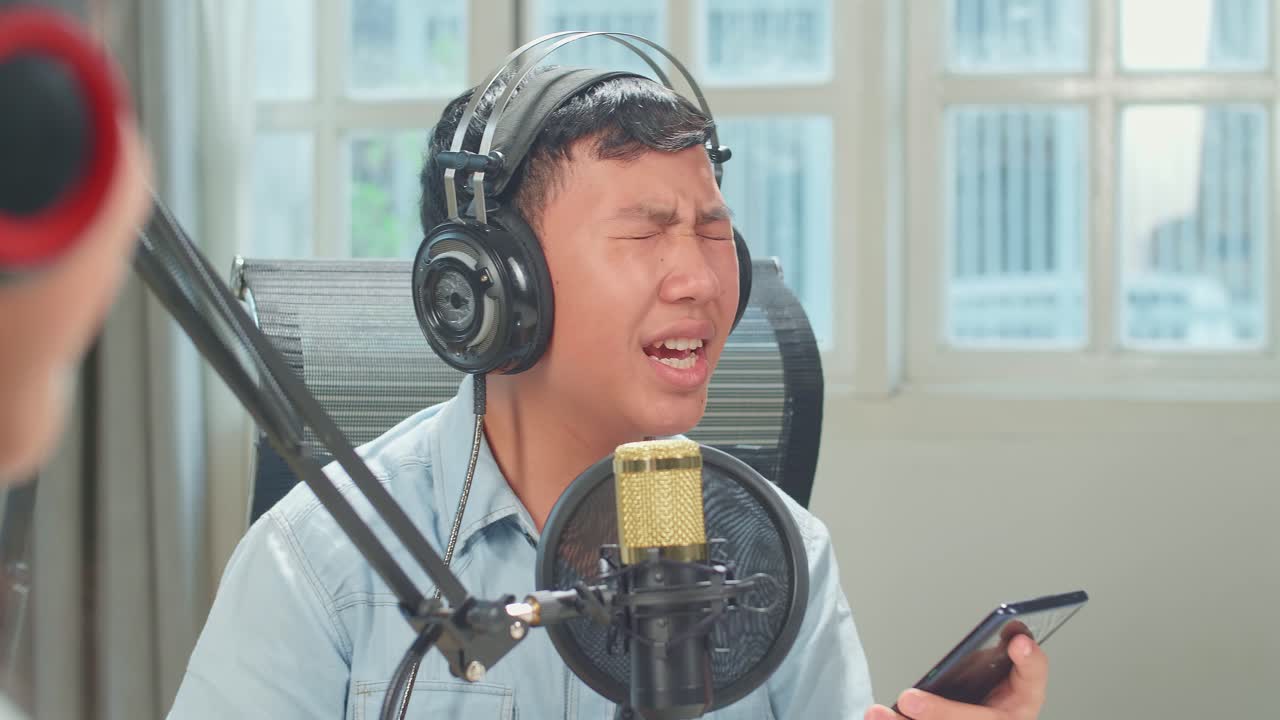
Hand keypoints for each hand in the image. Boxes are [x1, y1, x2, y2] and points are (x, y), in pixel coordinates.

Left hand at [864, 634, 1047, 719]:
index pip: (1034, 679)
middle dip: (942, 714)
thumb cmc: (987, 694)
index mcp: (1021, 699)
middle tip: (909, 699)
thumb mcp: (993, 670)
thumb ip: (997, 655)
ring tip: (876, 713)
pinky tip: (876, 718)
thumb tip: (1009, 633)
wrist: (980, 712)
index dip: (1029, 662)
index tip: (1018, 642)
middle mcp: (1004, 719)